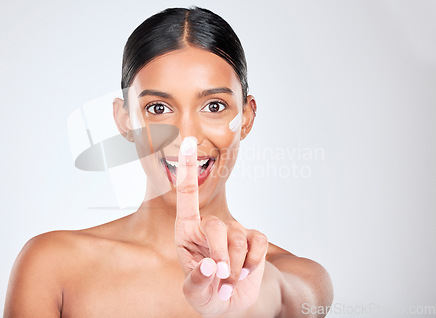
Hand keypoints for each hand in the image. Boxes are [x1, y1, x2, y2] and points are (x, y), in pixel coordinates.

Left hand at [174, 137, 268, 315]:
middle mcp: (209, 226)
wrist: (236, 302)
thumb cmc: (208, 293)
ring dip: (235, 267)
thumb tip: (211, 266)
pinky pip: (258, 243)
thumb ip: (198, 284)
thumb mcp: (196, 295)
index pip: (186, 196)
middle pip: (216, 226)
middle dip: (220, 256)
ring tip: (230, 282)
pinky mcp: (254, 237)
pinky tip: (245, 271)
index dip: (186, 168)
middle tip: (221, 279)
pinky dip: (252, 263)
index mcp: (187, 232)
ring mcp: (234, 230)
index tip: (186, 142)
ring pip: (238, 239)